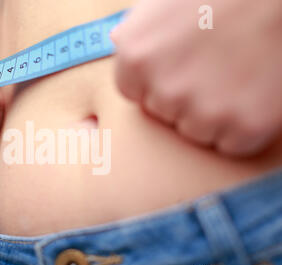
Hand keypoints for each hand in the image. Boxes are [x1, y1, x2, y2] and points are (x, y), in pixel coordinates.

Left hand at [111, 0, 281, 155]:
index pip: (133, 93)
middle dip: (183, 97)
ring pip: (196, 132)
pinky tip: (252, 95)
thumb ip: (137, 32)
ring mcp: (204, 111)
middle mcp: (164, 89)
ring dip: (213, 115)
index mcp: (136, 57)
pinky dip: (242, 129)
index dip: (156, 82)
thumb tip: (119, 42)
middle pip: (164, 114)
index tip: (179, 67)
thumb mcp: (162, 2)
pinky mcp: (245, 126)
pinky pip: (232, 145)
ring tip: (236, 75)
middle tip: (214, 65)